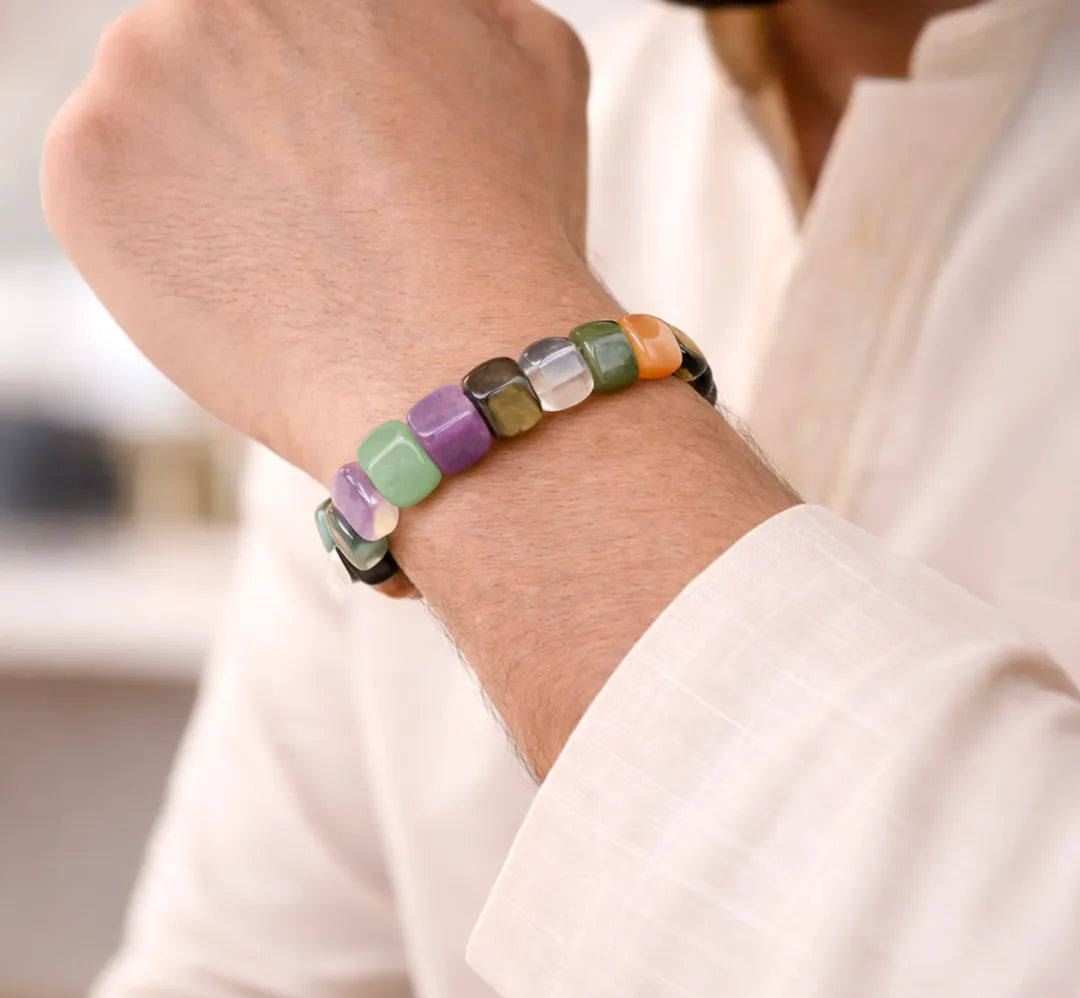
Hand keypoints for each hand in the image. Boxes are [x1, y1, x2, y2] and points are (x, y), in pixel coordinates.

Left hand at [43, 0, 600, 481]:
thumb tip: (442, 16)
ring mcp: (137, 66)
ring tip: (294, 259)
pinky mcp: (84, 168)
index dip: (326, 91)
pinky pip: (112, 196)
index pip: (292, 20)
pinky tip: (243, 285)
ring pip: (161, 119)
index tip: (343, 151)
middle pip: (221, 52)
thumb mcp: (538, 66)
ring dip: (211, 177)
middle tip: (325, 208)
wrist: (449, 367)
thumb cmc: (510, 232)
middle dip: (264, 119)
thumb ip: (469, 12)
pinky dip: (162, 241)